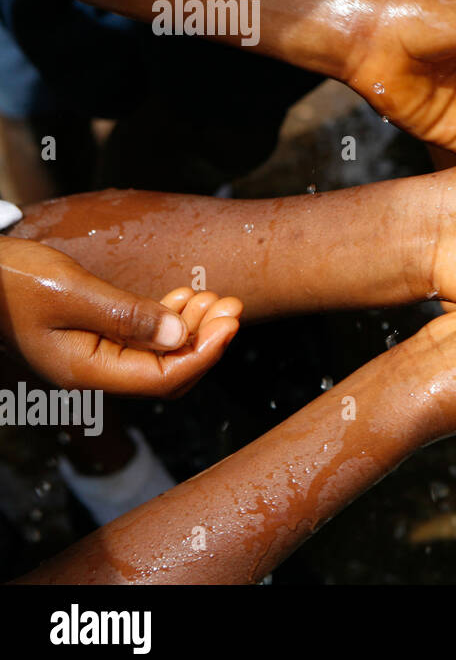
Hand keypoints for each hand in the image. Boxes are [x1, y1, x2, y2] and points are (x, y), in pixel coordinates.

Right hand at [0, 238, 240, 396]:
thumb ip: (127, 315)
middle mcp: (95, 372)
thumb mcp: (72, 292)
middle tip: (231, 305)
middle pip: (168, 372)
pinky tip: (184, 297)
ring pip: (160, 355)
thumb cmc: (13, 281)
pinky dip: (169, 320)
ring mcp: (96, 356)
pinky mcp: (97, 337)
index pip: (162, 378)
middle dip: (206, 340)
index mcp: (86, 371)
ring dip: (192, 327)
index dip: (204, 353)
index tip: (230, 323)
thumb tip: (180, 334)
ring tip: (213, 297)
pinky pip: (144, 339)